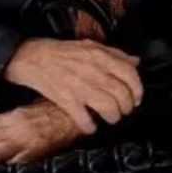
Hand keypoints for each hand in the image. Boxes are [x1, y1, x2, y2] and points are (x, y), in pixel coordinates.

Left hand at [0, 100, 83, 170]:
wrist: (79, 112)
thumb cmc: (61, 109)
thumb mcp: (36, 107)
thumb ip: (20, 116)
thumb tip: (7, 121)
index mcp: (16, 115)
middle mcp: (17, 126)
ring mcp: (25, 138)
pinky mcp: (36, 150)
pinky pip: (14, 160)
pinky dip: (0, 166)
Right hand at [2, 37, 142, 133]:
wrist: (34, 57)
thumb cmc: (64, 52)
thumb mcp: (92, 45)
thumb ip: (116, 54)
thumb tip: (135, 62)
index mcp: (101, 57)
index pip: (130, 75)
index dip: (137, 89)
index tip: (136, 97)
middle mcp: (94, 72)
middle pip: (122, 94)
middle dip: (127, 107)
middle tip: (125, 110)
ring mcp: (80, 87)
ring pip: (108, 107)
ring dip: (113, 117)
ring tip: (111, 118)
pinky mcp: (66, 100)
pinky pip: (83, 119)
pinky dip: (90, 126)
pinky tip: (91, 126)